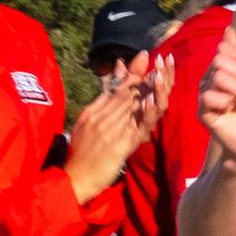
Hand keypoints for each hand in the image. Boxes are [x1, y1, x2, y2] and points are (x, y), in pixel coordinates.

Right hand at [66, 62, 159, 201]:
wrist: (75, 178)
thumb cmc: (80, 153)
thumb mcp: (84, 125)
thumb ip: (98, 106)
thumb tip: (109, 91)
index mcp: (92, 112)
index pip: (115, 89)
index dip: (132, 73)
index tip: (145, 58)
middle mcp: (101, 118)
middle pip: (125, 93)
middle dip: (143, 77)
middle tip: (159, 63)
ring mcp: (110, 130)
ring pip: (131, 104)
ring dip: (146, 88)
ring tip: (160, 73)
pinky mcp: (119, 145)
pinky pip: (134, 125)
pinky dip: (144, 110)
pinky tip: (152, 98)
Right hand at [197, 38, 235, 169]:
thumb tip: (228, 29)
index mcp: (220, 69)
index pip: (224, 50)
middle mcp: (209, 79)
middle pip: (219, 60)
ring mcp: (204, 95)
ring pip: (217, 76)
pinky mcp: (202, 112)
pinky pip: (208, 96)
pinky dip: (225, 102)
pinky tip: (229, 110)